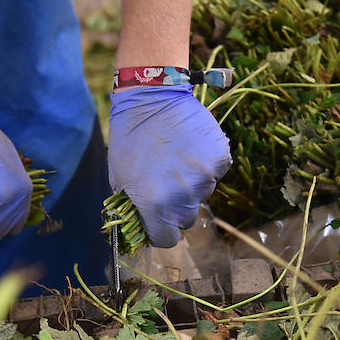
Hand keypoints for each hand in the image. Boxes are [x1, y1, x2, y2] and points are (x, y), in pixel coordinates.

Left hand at [108, 85, 230, 247]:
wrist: (151, 98)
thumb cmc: (129, 139)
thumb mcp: (120, 178)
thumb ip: (134, 207)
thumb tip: (143, 226)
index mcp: (154, 205)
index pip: (167, 240)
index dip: (161, 232)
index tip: (158, 221)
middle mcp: (182, 197)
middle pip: (186, 219)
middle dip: (176, 208)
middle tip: (166, 183)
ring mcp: (204, 178)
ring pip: (202, 194)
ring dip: (192, 183)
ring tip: (176, 158)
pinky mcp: (219, 159)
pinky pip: (215, 173)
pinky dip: (206, 165)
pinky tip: (190, 148)